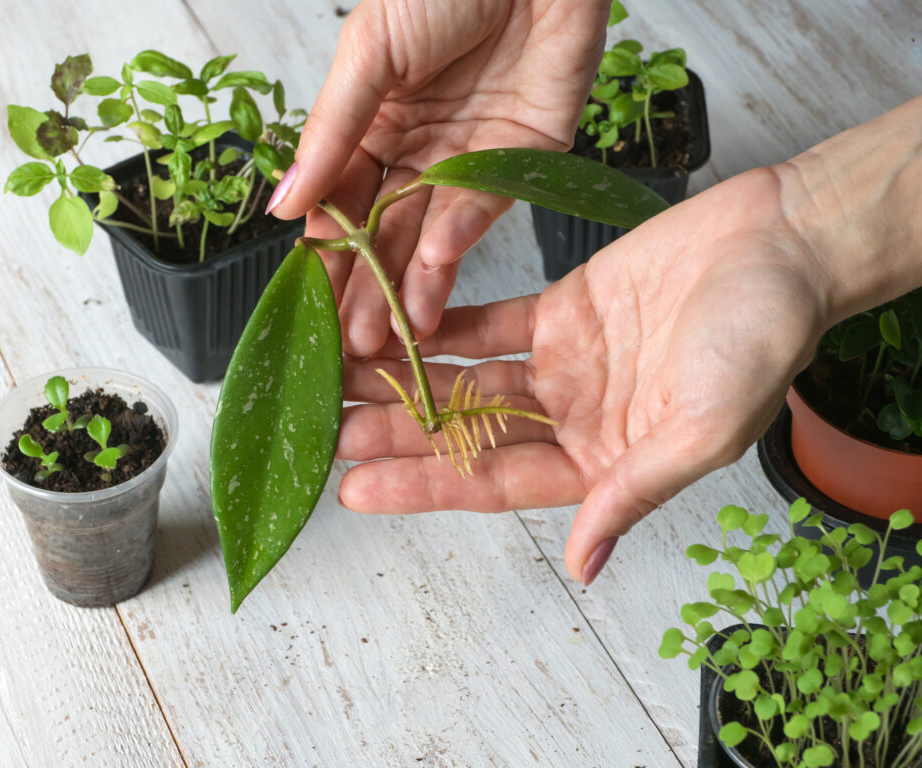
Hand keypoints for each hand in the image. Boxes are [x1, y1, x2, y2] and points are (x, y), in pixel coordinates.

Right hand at [267, 0, 609, 355]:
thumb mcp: (368, 53)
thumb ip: (331, 134)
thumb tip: (284, 206)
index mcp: (373, 124)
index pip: (342, 203)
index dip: (327, 250)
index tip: (310, 298)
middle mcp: (419, 149)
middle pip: (386, 231)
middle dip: (368, 285)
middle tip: (351, 340)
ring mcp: (469, 159)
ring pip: (433, 233)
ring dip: (413, 282)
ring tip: (394, 332)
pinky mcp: (520, 159)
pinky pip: (484, 206)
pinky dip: (459, 234)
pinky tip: (430, 264)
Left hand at [334, 167, 826, 582]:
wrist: (784, 246)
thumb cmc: (764, 338)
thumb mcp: (705, 429)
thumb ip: (634, 492)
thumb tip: (584, 565)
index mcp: (604, 463)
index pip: (493, 483)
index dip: (422, 486)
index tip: (357, 490)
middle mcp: (574, 420)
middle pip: (466, 433)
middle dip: (396, 433)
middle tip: (326, 430)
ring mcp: (564, 365)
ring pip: (467, 378)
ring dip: (405, 378)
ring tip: (341, 377)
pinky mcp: (563, 309)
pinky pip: (490, 320)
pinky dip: (443, 322)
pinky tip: (395, 323)